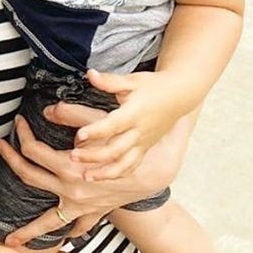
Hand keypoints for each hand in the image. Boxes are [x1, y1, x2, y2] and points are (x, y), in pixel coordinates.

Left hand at [0, 104, 188, 246]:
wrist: (156, 169)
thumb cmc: (126, 143)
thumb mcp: (99, 123)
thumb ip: (71, 114)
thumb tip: (47, 109)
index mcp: (68, 167)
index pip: (31, 149)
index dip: (21, 133)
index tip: (18, 120)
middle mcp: (69, 190)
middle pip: (28, 177)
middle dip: (10, 161)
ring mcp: (80, 206)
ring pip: (48, 221)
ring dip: (29, 231)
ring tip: (10, 241)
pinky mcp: (93, 212)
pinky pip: (76, 227)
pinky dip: (66, 232)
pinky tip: (57, 237)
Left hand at [69, 69, 185, 178]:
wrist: (179, 96)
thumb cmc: (153, 86)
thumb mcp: (132, 80)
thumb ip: (109, 81)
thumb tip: (90, 74)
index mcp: (134, 114)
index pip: (113, 125)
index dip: (96, 131)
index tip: (79, 135)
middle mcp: (139, 132)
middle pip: (116, 150)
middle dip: (94, 156)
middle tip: (73, 157)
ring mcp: (143, 143)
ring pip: (124, 164)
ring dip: (104, 173)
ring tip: (85, 177)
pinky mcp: (145, 149)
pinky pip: (132, 166)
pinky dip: (117, 174)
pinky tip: (101, 178)